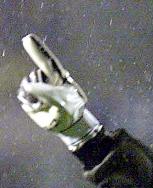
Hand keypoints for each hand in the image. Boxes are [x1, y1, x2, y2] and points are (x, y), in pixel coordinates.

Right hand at [17, 34, 101, 150]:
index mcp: (58, 76)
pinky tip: (38, 108)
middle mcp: (45, 78)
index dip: (38, 50)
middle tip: (51, 102)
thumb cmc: (69, 112)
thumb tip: (27, 86)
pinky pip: (22, 96)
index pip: (47, 61)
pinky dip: (30, 104)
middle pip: (35, 76)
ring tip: (46, 105)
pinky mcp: (27, 95)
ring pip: (27, 85)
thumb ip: (47, 93)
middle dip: (41, 89)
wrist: (65, 124)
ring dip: (35, 98)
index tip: (27, 38)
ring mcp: (35, 86)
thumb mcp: (64, 105)